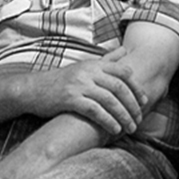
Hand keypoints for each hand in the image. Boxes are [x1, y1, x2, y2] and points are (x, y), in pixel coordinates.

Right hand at [23, 47, 146, 134]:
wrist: (33, 89)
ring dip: (123, 115)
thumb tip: (126, 50)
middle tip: (139, 119)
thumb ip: (107, 59)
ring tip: (130, 128)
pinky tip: (115, 129)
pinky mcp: (70, 99)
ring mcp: (79, 85)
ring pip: (109, 100)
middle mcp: (89, 72)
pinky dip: (107, 120)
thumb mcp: (85, 66)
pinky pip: (94, 110)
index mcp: (95, 64)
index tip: (145, 101)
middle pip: (119, 87)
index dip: (137, 87)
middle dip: (132, 104)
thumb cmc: (63, 79)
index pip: (124, 72)